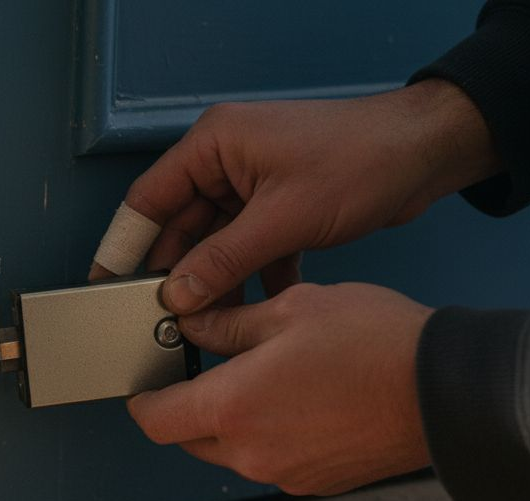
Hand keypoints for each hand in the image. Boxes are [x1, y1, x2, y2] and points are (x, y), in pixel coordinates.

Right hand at [90, 79, 499, 312]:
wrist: (424, 153)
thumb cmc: (359, 161)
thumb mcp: (282, 219)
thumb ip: (223, 260)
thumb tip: (177, 295)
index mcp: (214, 146)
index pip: (149, 200)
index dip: (125, 245)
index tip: (105, 283)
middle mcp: (225, 162)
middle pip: (180, 227)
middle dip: (176, 274)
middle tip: (163, 319)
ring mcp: (252, 185)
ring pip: (215, 244)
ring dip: (215, 282)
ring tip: (207, 325)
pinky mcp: (278, 206)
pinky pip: (248, 248)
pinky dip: (251, 277)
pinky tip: (254, 312)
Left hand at [127, 282, 431, 495]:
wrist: (451, 393)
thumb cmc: (375, 344)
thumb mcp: (292, 309)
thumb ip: (230, 324)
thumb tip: (194, 327)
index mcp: (231, 410)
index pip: (155, 421)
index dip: (144, 400)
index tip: (147, 382)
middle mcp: (250, 453)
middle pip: (190, 438)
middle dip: (188, 407)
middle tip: (207, 367)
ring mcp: (284, 475)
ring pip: (231, 451)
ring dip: (232, 421)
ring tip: (263, 376)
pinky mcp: (316, 483)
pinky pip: (270, 460)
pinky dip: (269, 434)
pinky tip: (297, 398)